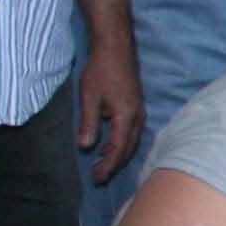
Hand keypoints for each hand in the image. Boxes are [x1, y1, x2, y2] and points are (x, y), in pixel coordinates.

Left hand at [77, 39, 144, 178]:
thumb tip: (86, 147)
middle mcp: (137, 117)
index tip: (96, 178)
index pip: (119, 148)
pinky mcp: (136, 106)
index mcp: (126, 116)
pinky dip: (122, 143)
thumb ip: (89, 123)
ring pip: (132, 141)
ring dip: (118, 154)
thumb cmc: (101, 70)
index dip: (108, 165)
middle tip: (99, 177)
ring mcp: (139, 111)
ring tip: (103, 164)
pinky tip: (109, 144)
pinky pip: (132, 132)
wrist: (116, 47)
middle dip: (114, 164)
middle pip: (129, 148)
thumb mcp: (89, 97)